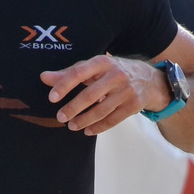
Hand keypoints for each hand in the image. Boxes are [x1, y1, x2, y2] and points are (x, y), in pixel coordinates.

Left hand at [41, 53, 156, 134]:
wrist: (149, 79)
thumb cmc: (113, 72)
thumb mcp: (95, 68)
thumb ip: (69, 73)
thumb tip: (44, 78)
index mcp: (103, 62)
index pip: (79, 73)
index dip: (64, 85)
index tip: (52, 98)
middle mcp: (116, 75)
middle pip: (90, 95)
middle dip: (73, 108)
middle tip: (60, 117)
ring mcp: (126, 91)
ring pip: (101, 110)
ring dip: (84, 120)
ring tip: (71, 126)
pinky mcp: (133, 105)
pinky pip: (113, 120)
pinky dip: (98, 127)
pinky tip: (87, 131)